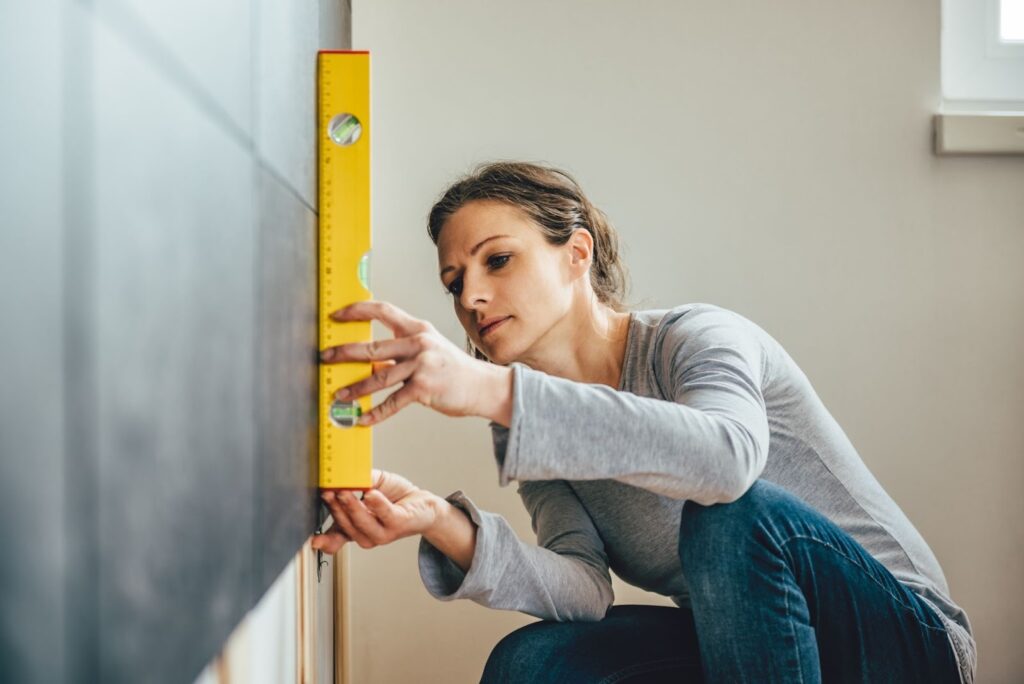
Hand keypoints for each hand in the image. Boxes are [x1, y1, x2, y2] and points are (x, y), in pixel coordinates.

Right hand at [311, 468, 437, 552]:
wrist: (421, 503)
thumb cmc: (392, 496)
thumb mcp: (368, 487)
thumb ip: (354, 483)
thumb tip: (341, 476)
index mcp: (354, 527)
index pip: (335, 537)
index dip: (324, 541)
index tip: (313, 541)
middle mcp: (366, 535)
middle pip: (345, 525)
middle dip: (335, 508)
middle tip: (328, 491)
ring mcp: (382, 533)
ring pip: (362, 523)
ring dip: (352, 506)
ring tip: (344, 491)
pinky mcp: (398, 524)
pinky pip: (386, 515)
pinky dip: (377, 504)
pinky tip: (371, 494)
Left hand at [319, 300, 511, 426]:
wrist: (483, 386)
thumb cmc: (453, 370)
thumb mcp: (430, 349)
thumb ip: (403, 349)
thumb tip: (370, 360)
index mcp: (418, 329)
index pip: (382, 310)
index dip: (357, 310)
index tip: (336, 315)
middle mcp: (419, 343)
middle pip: (373, 346)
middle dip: (344, 353)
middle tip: (326, 357)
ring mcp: (422, 366)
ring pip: (379, 377)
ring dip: (355, 388)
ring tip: (340, 395)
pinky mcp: (424, 389)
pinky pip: (393, 402)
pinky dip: (375, 413)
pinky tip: (362, 419)